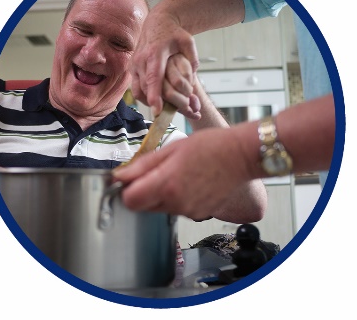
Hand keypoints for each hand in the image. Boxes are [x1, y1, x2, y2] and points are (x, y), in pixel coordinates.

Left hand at [114, 127, 252, 220]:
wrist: (241, 156)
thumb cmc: (210, 146)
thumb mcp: (172, 149)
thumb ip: (143, 165)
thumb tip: (120, 175)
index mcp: (167, 184)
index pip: (130, 200)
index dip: (126, 188)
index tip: (129, 177)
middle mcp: (176, 203)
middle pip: (143, 206)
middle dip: (142, 190)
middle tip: (155, 171)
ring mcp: (189, 212)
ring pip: (159, 208)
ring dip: (160, 194)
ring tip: (176, 173)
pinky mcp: (199, 214)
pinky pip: (177, 209)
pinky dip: (176, 198)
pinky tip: (189, 181)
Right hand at [130, 11, 199, 115]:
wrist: (158, 22)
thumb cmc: (174, 33)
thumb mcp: (188, 42)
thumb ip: (192, 59)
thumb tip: (193, 79)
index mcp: (155, 52)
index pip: (154, 77)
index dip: (155, 95)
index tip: (157, 109)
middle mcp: (141, 59)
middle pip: (146, 88)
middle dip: (157, 103)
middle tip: (170, 114)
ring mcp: (134, 65)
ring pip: (139, 91)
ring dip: (150, 102)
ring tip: (164, 108)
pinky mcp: (131, 69)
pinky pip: (135, 89)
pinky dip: (144, 97)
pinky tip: (155, 100)